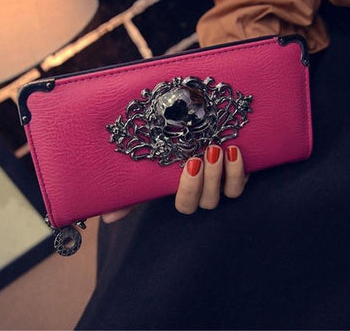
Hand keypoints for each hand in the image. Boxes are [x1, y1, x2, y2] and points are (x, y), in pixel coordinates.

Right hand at [101, 145, 247, 222]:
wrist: (196, 130)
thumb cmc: (168, 154)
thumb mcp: (149, 173)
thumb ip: (131, 194)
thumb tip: (106, 218)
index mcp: (183, 193)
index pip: (185, 204)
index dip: (189, 188)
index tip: (190, 163)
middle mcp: (204, 193)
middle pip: (208, 201)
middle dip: (208, 178)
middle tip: (208, 152)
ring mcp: (222, 185)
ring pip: (229, 193)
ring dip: (227, 174)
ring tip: (223, 149)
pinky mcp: (237, 175)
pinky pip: (243, 182)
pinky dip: (241, 170)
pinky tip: (235, 150)